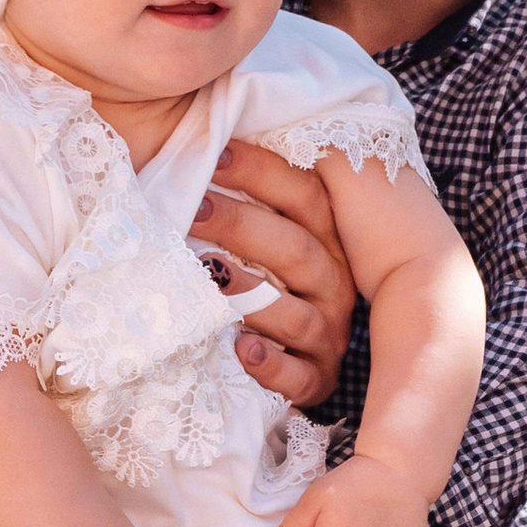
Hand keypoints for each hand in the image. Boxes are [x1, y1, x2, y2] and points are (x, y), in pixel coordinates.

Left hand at [190, 138, 354, 411]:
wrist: (295, 368)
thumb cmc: (263, 291)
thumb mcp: (265, 246)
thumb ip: (248, 206)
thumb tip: (201, 146)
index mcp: (326, 242)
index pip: (304, 196)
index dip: (263, 172)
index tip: (215, 154)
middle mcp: (334, 285)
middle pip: (296, 250)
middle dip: (243, 225)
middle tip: (193, 208)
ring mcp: (327, 335)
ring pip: (298, 314)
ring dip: (252, 295)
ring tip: (209, 275)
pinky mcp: (315, 381)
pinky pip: (298, 377)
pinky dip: (271, 366)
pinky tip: (242, 352)